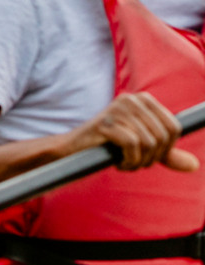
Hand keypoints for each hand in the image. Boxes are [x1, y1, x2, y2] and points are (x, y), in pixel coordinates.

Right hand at [74, 92, 198, 171]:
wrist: (72, 150)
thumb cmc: (108, 147)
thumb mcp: (142, 149)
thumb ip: (166, 154)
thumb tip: (194, 165)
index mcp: (144, 100)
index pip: (174, 127)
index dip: (167, 149)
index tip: (149, 157)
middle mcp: (132, 99)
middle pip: (163, 136)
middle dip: (153, 158)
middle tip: (135, 163)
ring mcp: (118, 109)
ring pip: (149, 143)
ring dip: (139, 162)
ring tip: (125, 163)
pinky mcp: (106, 122)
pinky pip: (133, 146)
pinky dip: (129, 161)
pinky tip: (118, 163)